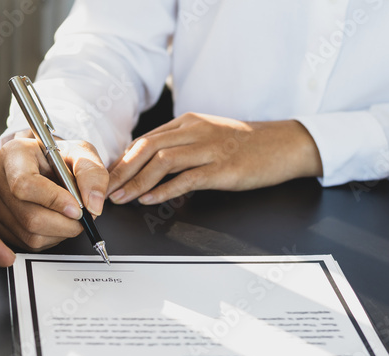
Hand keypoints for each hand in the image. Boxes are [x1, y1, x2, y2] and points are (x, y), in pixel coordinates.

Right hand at [0, 133, 107, 251]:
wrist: (43, 164)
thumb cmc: (58, 158)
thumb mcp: (81, 154)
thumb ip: (92, 174)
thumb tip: (93, 205)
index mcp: (13, 154)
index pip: (25, 184)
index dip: (54, 201)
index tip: (76, 208)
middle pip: (30, 217)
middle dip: (65, 223)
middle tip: (82, 215)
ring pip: (31, 236)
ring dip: (60, 233)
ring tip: (68, 216)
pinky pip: (28, 245)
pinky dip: (49, 239)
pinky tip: (54, 222)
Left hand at [107, 112, 323, 205]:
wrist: (284, 144)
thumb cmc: (246, 145)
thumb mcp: (208, 137)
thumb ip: (181, 146)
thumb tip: (149, 165)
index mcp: (188, 123)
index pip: (145, 140)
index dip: (122, 161)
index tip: (106, 179)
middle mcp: (195, 131)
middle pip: (147, 148)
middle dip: (121, 171)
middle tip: (104, 190)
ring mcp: (210, 149)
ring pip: (162, 161)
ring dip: (137, 181)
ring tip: (122, 198)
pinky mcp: (223, 169)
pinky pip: (187, 178)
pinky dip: (165, 190)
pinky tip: (150, 200)